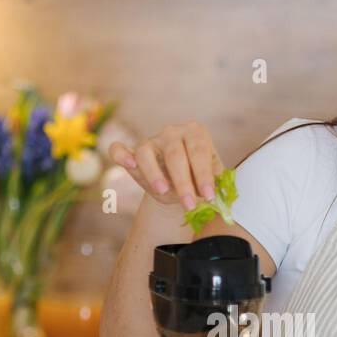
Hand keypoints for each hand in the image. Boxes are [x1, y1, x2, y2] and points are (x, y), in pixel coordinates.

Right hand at [108, 121, 222, 211]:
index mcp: (195, 133)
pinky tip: (128, 164)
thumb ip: (212, 182)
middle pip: (175, 155)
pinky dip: (121, 155)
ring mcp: (150, 141)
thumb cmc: (197, 178)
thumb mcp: (208, 180)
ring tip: (162, 191)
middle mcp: (172, 132)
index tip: (208, 196)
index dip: (204, 175)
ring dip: (154, 174)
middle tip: (189, 204)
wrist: (179, 184)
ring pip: (146, 153)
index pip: (199, 152)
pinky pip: (120, 150)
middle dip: (183, 182)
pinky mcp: (132, 152)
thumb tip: (217, 193)